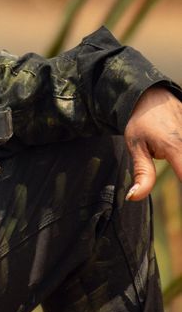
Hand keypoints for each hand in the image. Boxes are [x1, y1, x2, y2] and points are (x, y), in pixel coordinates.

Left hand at [123, 85, 181, 200]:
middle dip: (180, 170)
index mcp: (175, 145)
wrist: (152, 94)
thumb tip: (134, 198)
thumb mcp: (135, 145)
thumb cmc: (141, 121)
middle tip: (167, 167)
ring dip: (181, 165)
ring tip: (167, 162)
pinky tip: (177, 160)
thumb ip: (141, 174)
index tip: (181, 217)